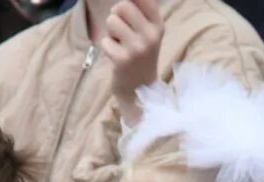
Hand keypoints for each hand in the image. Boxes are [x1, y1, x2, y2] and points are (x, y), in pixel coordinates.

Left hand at [102, 0, 163, 121]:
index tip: (123, 10)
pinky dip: (107, 48)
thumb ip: (139, 10)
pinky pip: (105, 40)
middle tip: (121, 30)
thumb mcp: (147, 32)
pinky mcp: (123, 59)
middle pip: (122, 5)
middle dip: (116, 15)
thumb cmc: (139, 55)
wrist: (140, 90)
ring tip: (121, 44)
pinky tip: (117, 57)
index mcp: (158, 25)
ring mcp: (138, 48)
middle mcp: (151, 35)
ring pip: (111, 21)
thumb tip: (122, 0)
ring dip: (111, 32)